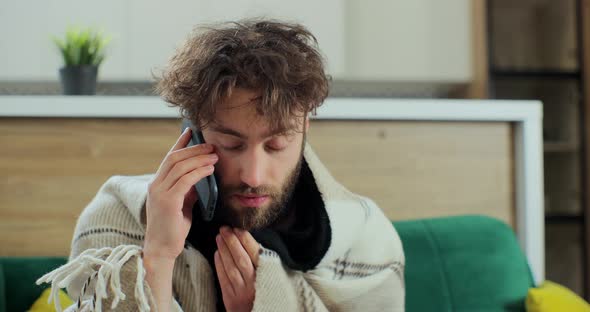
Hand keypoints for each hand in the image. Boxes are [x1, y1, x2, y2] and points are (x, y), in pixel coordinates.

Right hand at [144, 127, 218, 259]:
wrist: (162, 249)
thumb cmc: (173, 228)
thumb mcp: (182, 204)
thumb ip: (188, 189)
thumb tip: (200, 177)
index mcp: (157, 184)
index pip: (169, 158)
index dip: (180, 143)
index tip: (191, 131)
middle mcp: (155, 185)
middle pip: (174, 158)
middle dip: (193, 148)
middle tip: (210, 145)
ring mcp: (159, 192)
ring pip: (180, 166)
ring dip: (199, 158)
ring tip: (214, 155)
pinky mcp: (167, 201)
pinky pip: (185, 180)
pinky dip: (198, 172)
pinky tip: (210, 169)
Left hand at [215, 226, 260, 311]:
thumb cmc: (268, 291)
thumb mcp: (274, 276)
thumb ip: (265, 261)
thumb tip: (251, 241)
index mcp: (267, 275)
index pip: (255, 254)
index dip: (245, 240)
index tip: (238, 228)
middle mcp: (254, 283)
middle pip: (241, 259)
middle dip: (232, 242)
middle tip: (224, 229)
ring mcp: (241, 291)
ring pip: (231, 268)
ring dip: (224, 251)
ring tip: (218, 237)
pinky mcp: (231, 299)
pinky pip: (223, 280)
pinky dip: (219, 266)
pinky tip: (216, 254)